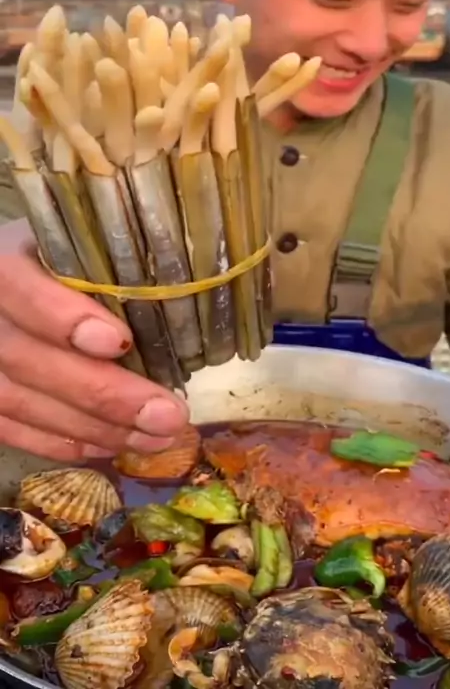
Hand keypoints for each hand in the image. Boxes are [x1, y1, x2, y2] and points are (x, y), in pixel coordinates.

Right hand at [0, 219, 188, 461]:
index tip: (118, 341)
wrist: (20, 284)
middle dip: (101, 393)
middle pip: (24, 357)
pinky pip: (10, 428)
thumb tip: (189, 292)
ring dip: (93, 427)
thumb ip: (118, 263)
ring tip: (155, 436)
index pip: (17, 286)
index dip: (61, 316)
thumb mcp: (89, 245)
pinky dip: (63, 442)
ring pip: (18, 400)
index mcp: (4, 260)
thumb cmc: (75, 259)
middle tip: (166, 414)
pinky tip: (112, 445)